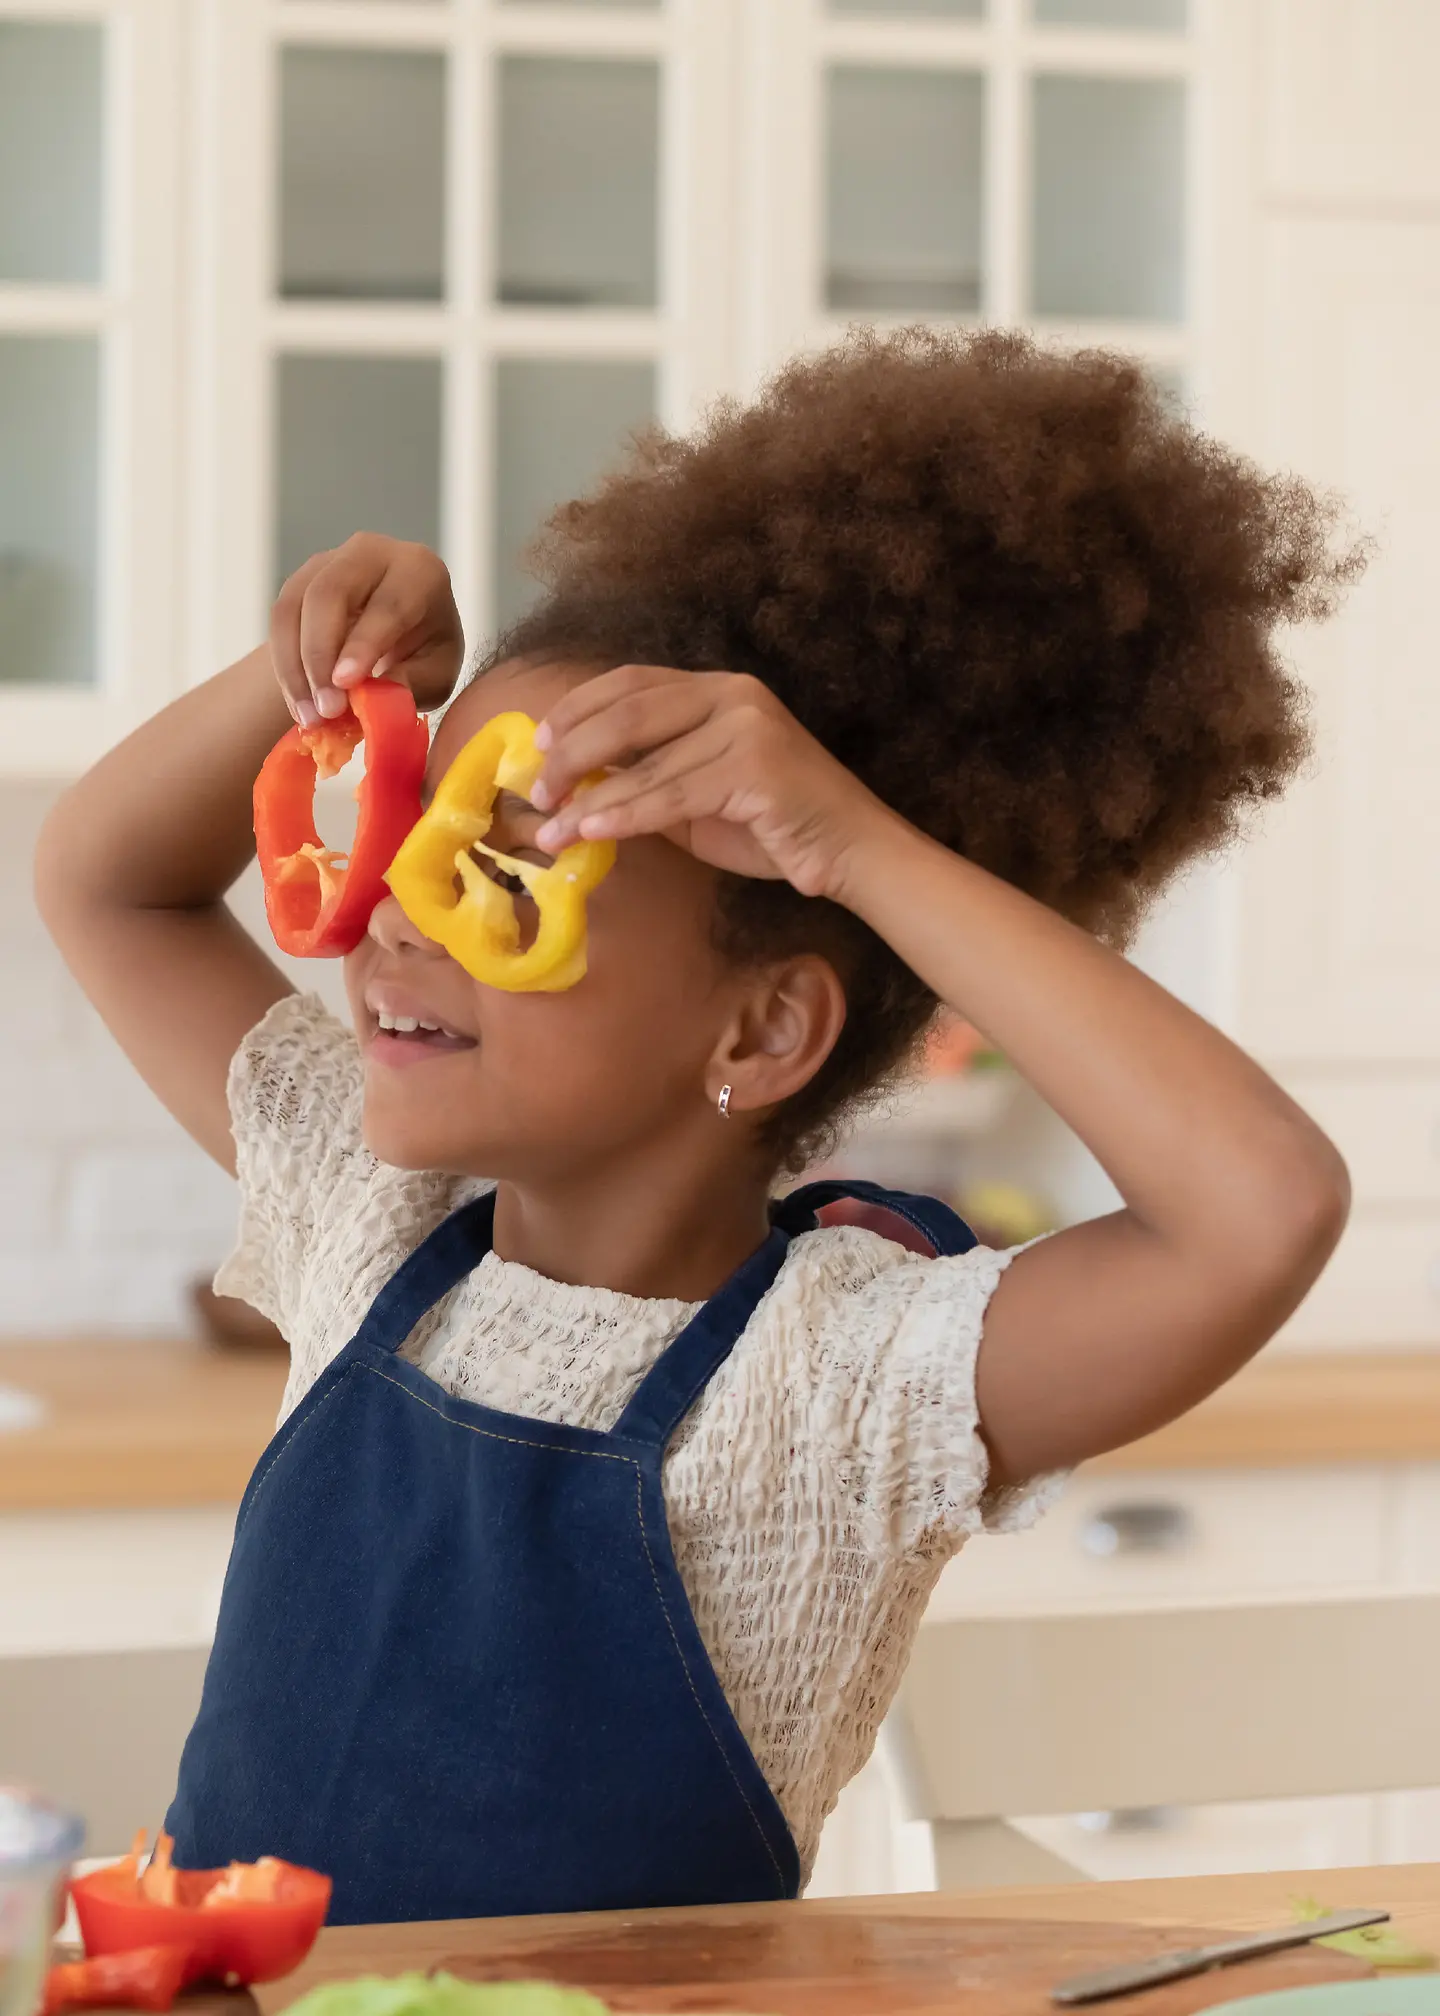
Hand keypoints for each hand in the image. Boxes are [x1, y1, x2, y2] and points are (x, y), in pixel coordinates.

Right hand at [269, 534, 463, 726]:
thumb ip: (411, 682)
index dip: (364, 644)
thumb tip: (373, 694)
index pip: (389, 603)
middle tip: (326, 708)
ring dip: (296, 666)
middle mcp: (372, 552)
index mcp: (419, 570)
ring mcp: (330, 561)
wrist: (399, 633)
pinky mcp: (300, 580)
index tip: (345, 682)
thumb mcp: (435, 675)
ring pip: (296, 605)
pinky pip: (280, 620)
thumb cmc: (424, 651)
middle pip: (330, 592)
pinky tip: (300, 704)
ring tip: (311, 717)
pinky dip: (286, 667)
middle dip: (321, 654)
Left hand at [530, 664, 884, 899]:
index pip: (630, 683)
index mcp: (717, 688)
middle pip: (627, 712)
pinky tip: (590, 832)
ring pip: (644, 760)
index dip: (577, 709)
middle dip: (571, 752)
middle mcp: (732, 694)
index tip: (539, 743)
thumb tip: (577, 784)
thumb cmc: (774, 826)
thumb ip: (648, 777)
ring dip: (587, 798)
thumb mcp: (697, 795)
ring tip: (550, 829)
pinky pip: (670, 795)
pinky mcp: (754, 769)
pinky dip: (623, 814)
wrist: (848, 850)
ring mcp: (747, 727)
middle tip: (536, 790)